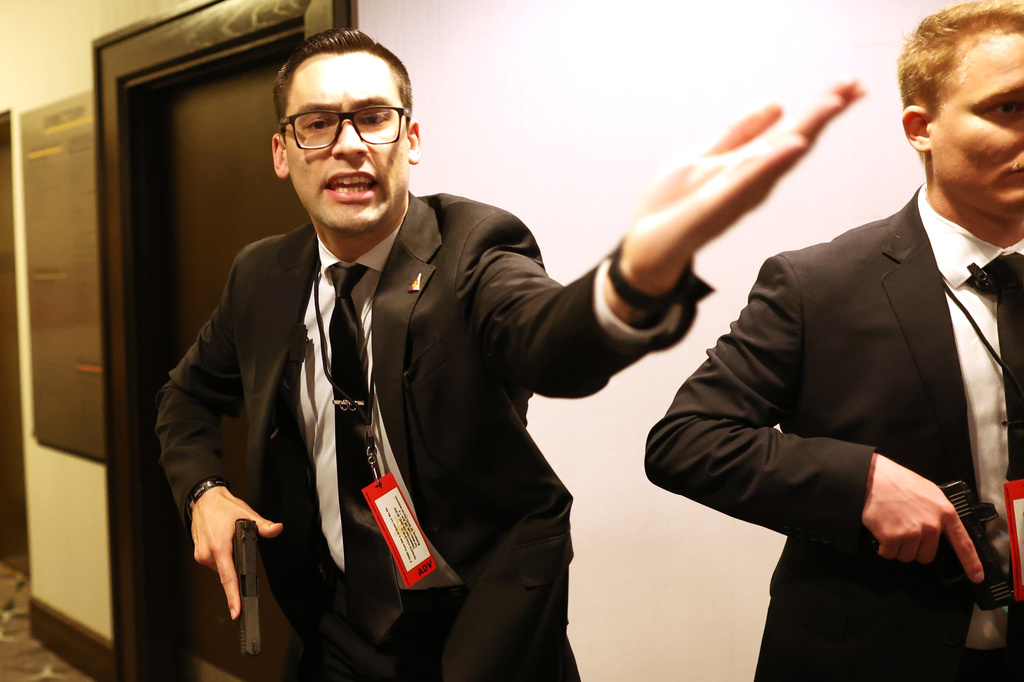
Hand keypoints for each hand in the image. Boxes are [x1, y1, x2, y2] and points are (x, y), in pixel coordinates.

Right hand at [190, 486, 283, 618]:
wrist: (204, 500)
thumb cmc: (223, 507)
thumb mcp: (246, 514)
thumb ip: (263, 525)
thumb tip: (276, 529)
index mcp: (219, 547)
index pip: (229, 578)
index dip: (233, 596)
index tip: (237, 611)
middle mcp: (207, 554)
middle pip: (228, 574)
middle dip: (238, 567)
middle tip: (241, 548)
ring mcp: (201, 556)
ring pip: (222, 569)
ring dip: (230, 562)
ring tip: (231, 542)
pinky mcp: (199, 555)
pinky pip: (215, 563)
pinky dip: (223, 558)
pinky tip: (225, 545)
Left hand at [608, 79, 864, 315]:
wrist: (645, 249)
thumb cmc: (673, 205)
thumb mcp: (703, 155)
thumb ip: (738, 132)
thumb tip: (777, 104)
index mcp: (748, 167)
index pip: (791, 133)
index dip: (819, 110)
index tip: (851, 84)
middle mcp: (749, 182)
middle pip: (792, 143)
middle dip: (823, 115)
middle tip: (856, 86)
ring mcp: (733, 196)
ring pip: (774, 160)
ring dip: (804, 131)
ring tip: (832, 104)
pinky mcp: (711, 208)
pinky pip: (742, 183)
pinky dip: (767, 164)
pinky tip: (790, 146)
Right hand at [861, 453, 983, 582]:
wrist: (871, 477)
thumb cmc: (897, 481)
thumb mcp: (928, 492)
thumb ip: (937, 513)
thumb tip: (939, 530)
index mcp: (945, 512)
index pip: (963, 543)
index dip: (971, 563)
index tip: (976, 576)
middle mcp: (931, 525)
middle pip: (926, 555)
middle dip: (914, 548)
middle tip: (903, 530)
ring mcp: (912, 532)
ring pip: (906, 556)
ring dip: (897, 547)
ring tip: (890, 526)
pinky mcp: (892, 538)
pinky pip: (888, 554)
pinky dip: (883, 546)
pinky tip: (880, 530)